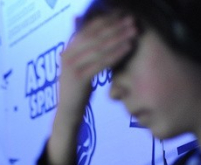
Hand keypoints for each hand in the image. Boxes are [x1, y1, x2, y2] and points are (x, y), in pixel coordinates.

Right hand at [48, 13, 137, 164]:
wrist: (68, 112)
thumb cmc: (77, 88)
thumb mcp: (78, 65)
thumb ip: (81, 46)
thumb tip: (79, 22)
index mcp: (67, 49)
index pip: (88, 29)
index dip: (106, 20)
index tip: (123, 15)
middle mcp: (67, 55)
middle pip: (95, 36)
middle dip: (115, 27)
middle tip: (132, 20)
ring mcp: (72, 67)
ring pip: (99, 48)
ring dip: (119, 38)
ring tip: (134, 31)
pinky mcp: (79, 78)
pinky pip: (101, 63)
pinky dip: (116, 53)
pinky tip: (128, 47)